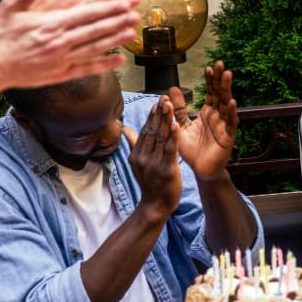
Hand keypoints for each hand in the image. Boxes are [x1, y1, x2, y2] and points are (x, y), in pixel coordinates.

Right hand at [0, 0, 141, 86]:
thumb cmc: (1, 31)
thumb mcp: (13, 2)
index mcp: (51, 23)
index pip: (88, 13)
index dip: (110, 8)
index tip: (127, 3)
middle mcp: (60, 42)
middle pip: (96, 30)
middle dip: (119, 22)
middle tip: (138, 15)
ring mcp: (62, 60)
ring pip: (96, 48)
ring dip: (116, 40)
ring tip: (133, 32)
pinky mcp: (61, 74)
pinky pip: (88, 68)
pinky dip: (105, 64)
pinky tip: (120, 59)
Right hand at [124, 96, 181, 218]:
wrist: (156, 205)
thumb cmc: (150, 182)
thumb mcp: (138, 163)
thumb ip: (134, 144)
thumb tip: (124, 128)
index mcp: (137, 154)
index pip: (145, 130)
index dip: (152, 115)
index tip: (158, 100)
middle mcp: (143, 157)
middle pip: (152, 131)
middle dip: (158, 113)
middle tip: (164, 96)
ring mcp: (153, 164)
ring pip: (160, 138)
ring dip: (165, 120)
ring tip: (169, 105)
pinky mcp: (166, 170)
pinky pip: (170, 151)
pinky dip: (173, 137)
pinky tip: (176, 125)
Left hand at [177, 61, 237, 179]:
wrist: (199, 170)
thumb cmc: (192, 150)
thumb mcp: (180, 126)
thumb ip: (177, 109)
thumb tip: (170, 90)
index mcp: (208, 113)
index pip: (210, 92)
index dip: (210, 80)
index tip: (208, 67)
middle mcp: (218, 116)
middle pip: (220, 94)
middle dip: (220, 79)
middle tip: (220, 63)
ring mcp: (224, 125)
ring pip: (227, 104)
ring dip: (227, 89)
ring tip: (227, 75)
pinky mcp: (228, 137)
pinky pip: (231, 123)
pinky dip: (231, 113)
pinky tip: (231, 102)